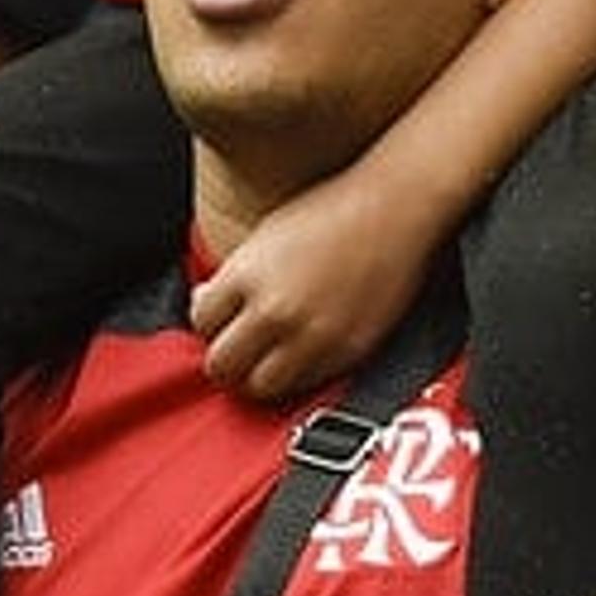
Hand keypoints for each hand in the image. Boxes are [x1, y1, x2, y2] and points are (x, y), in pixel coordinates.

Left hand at [188, 161, 448, 402]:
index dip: (208, 321)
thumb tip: (210, 306)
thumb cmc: (333, 209)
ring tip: (266, 358)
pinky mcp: (346, 352)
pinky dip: (295, 376)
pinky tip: (300, 353)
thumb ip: (235, 276)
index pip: (201, 322)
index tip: (219, 318)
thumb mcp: (266, 234)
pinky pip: (305, 385)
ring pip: (260, 387)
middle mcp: (274, 310)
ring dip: (257, 376)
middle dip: (224, 357)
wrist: (393, 207)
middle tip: (236, 348)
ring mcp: (311, 335)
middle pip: (221, 364)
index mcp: (247, 274)